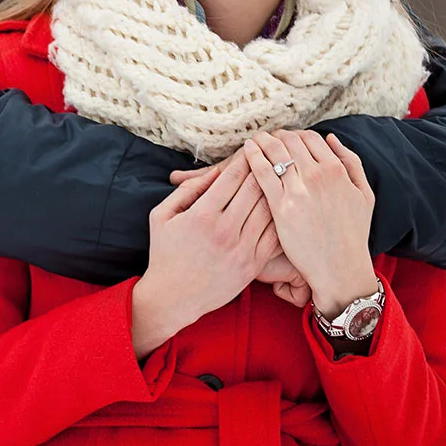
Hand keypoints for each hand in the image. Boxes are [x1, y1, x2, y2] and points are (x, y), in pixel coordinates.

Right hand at [132, 148, 282, 356]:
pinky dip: (280, 218)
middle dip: (263, 168)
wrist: (174, 297)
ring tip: (280, 176)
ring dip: (275, 190)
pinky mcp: (253, 265)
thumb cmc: (164, 253)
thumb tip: (213, 173)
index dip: (243, 159)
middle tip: (271, 155)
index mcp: (202, 215)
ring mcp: (242, 249)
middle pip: (253, 189)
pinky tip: (282, 207)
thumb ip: (186, 191)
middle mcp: (225, 230)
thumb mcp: (162, 216)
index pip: (230, 178)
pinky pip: (274, 235)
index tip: (250, 148)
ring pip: (268, 210)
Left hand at [243, 130, 378, 317]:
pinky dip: (252, 157)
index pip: (309, 138)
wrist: (340, 268)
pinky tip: (247, 152)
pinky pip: (261, 172)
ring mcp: (298, 190)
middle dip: (276, 136)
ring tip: (254, 141)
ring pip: (274, 152)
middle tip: (267, 139)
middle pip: (289, 141)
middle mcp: (317, 175)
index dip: (295, 135)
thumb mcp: (364, 194)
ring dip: (262, 141)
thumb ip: (351, 162)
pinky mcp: (280, 206)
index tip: (286, 139)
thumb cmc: (353, 233)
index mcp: (336, 170)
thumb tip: (331, 138)